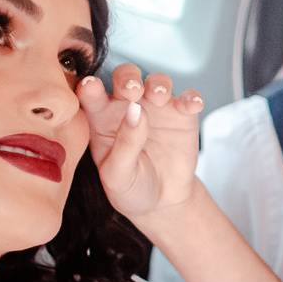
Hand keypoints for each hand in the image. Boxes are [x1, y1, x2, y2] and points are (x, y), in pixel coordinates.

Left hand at [76, 64, 204, 219]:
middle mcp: (127, 107)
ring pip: (157, 82)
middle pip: (126, 78)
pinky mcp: (182, 116)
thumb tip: (137, 111)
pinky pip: (189, 99)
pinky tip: (192, 104)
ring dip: (158, 83)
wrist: (162, 202)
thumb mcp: (119, 176)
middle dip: (128, 78)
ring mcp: (157, 109)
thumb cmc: (131, 188)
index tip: (91, 86)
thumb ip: (125, 144)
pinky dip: (192, 98)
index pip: (91, 95)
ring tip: (159, 96)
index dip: (90, 87)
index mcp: (101, 119)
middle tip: (132, 90)